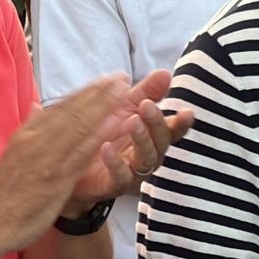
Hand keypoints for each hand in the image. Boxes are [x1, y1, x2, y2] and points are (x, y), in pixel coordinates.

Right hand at [0, 77, 130, 252]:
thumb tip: (37, 107)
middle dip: (99, 93)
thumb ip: (29, 130)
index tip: (105, 80)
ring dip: (104, 107)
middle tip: (122, 76)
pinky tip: (115, 124)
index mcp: (28, 134)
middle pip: (73, 111)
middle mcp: (37, 141)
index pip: (61, 108)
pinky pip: (81, 154)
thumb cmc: (2, 193)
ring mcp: (47, 159)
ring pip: (79, 126)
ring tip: (125, 91)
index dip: (85, 92)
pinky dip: (99, 137)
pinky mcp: (55, 179)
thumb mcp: (13, 154)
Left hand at [66, 69, 194, 210]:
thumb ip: (146, 92)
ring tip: (132, 121)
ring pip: (146, 160)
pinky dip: (115, 163)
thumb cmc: (103, 132)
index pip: (171, 130)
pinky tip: (107, 148)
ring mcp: (132, 172)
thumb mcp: (124, 107)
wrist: (71, 163)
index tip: (187, 112)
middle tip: (147, 106)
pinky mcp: (112, 185)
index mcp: (151, 136)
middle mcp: (147, 155)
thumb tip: (166, 73)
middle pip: (161, 142)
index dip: (181, 123)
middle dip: (157, 124)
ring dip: (142, 140)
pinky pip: (120, 177)